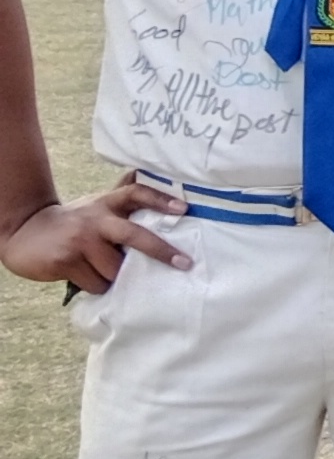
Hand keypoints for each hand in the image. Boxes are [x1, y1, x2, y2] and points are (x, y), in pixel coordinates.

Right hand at [0, 176, 188, 295]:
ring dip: (116, 277)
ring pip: (116, 269)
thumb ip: (122, 197)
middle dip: (160, 251)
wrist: (24, 233)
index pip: (136, 193)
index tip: (183, 209)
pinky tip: (86, 276)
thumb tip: (147, 173)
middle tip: (184, 263)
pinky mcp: (66, 261)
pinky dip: (98, 285)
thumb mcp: (97, 206)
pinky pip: (97, 283)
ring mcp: (80, 241)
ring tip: (102, 269)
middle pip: (133, 235)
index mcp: (106, 204)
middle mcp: (96, 220)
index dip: (160, 199)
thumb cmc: (73, 223)